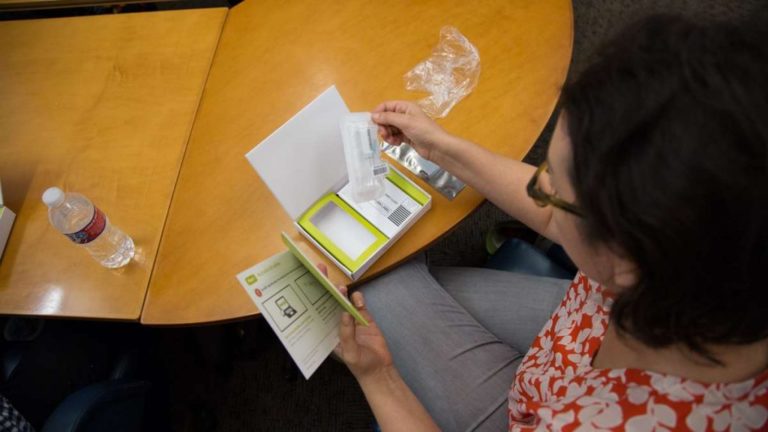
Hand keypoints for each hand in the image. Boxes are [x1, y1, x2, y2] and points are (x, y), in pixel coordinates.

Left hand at [317, 263, 393, 381]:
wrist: (380, 369)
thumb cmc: (360, 365)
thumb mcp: (350, 353)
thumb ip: (347, 333)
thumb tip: (344, 312)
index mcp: (328, 333)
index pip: (317, 312)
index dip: (312, 297)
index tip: (308, 283)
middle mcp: (336, 324)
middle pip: (328, 302)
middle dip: (325, 287)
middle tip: (320, 270)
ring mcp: (351, 320)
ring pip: (343, 301)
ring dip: (342, 292)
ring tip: (341, 287)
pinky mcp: (364, 318)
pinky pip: (359, 305)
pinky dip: (358, 299)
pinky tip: (358, 298)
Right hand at [372, 101, 450, 161]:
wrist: (437, 147)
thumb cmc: (423, 130)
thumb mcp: (405, 122)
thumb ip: (388, 118)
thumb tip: (373, 115)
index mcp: (405, 107)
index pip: (386, 106)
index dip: (378, 112)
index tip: (372, 122)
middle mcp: (404, 115)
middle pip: (386, 118)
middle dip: (383, 126)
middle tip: (384, 134)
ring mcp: (405, 126)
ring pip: (389, 128)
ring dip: (387, 134)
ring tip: (392, 140)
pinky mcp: (406, 136)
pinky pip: (394, 136)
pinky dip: (393, 140)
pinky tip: (397, 143)